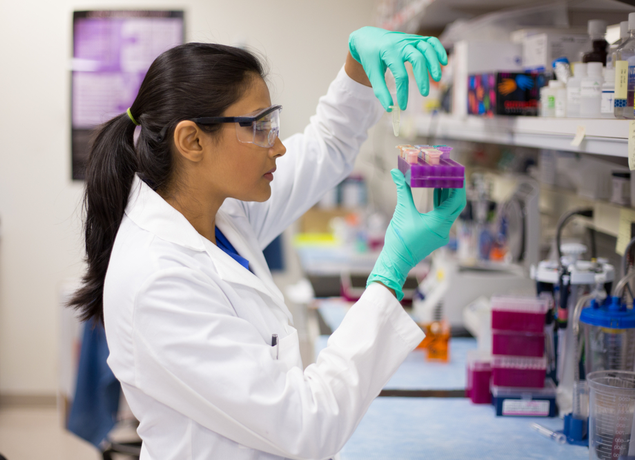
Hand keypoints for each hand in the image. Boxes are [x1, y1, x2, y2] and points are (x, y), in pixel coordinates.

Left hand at [348, 26, 447, 110]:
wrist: (368, 38)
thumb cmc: (370, 57)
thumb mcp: (372, 73)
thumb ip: (380, 90)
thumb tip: (389, 108)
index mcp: (389, 52)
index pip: (400, 75)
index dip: (403, 93)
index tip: (403, 106)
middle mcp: (401, 43)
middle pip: (417, 59)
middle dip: (422, 78)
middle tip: (424, 94)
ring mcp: (410, 39)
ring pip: (427, 48)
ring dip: (434, 63)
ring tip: (437, 79)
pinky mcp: (415, 39)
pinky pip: (431, 41)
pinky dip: (439, 50)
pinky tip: (444, 62)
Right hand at [367, 170, 465, 300]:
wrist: (396, 260)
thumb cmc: (399, 239)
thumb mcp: (402, 211)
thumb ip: (402, 190)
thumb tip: (395, 172)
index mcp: (439, 223)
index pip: (456, 200)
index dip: (459, 185)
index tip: (458, 172)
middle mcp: (444, 229)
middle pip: (456, 205)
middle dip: (456, 188)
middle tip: (454, 173)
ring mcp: (441, 233)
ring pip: (450, 210)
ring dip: (448, 195)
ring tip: (445, 178)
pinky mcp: (436, 235)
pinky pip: (444, 216)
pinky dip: (442, 204)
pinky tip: (437, 192)